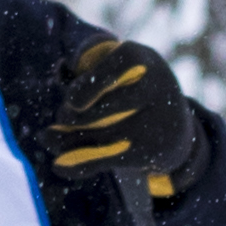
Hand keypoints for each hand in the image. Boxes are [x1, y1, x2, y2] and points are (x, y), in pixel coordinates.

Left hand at [40, 38, 199, 195]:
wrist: (175, 130)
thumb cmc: (132, 91)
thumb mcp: (118, 70)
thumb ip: (88, 65)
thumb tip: (61, 69)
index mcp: (143, 59)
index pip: (120, 63)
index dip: (91, 84)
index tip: (71, 100)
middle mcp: (155, 87)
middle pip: (106, 107)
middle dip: (73, 116)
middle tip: (63, 117)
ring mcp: (155, 121)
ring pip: (100, 135)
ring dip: (68, 140)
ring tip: (50, 138)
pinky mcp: (150, 151)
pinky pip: (107, 158)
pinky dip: (79, 164)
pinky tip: (58, 166)